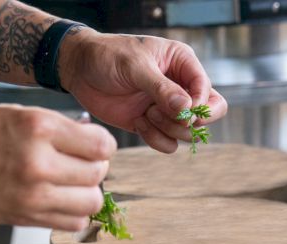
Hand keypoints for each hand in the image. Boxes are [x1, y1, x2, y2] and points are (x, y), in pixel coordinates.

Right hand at [0, 104, 115, 230]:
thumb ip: (57, 129)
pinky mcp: (23, 217)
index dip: (102, 145)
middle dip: (94, 168)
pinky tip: (58, 202)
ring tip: (70, 185)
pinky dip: (72, 214)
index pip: (101, 145)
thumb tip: (91, 141)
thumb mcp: (16, 114)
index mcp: (39, 127)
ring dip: (86, 194)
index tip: (92, 145)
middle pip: (99, 175)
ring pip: (90, 203)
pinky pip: (71, 224)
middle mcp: (39, 162)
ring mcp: (31, 195)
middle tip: (79, 164)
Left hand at [59, 29, 227, 152]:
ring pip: (186, 132)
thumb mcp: (134, 66)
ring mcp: (165, 108)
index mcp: (181, 64)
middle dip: (186, 122)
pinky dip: (155, 139)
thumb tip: (187, 108)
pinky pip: (167, 143)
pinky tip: (137, 123)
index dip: (200, 105)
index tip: (182, 111)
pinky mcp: (150, 124)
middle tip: (159, 113)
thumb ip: (161, 88)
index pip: (207, 91)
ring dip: (168, 130)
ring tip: (145, 115)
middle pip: (205, 115)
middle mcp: (178, 87)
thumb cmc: (108, 57)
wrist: (80, 70)